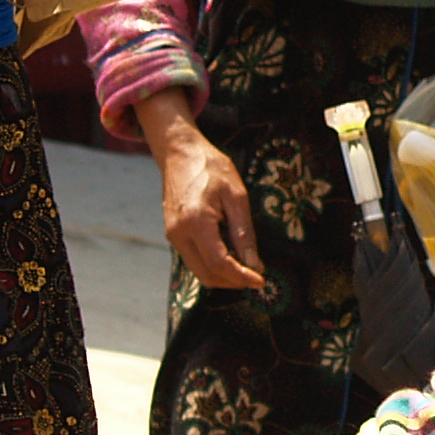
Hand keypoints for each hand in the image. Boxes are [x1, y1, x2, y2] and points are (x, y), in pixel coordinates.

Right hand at [136, 93, 264, 287]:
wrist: (180, 152)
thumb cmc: (212, 168)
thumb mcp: (236, 196)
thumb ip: (244, 233)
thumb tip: (254, 265)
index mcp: (195, 222)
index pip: (219, 264)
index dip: (241, 277)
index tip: (261, 281)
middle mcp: (179, 234)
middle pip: (207, 275)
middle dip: (233, 282)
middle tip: (256, 276)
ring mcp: (172, 236)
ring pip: (199, 271)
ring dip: (223, 276)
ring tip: (246, 267)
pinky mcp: (173, 234)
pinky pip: (194, 260)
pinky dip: (213, 265)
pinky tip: (230, 255)